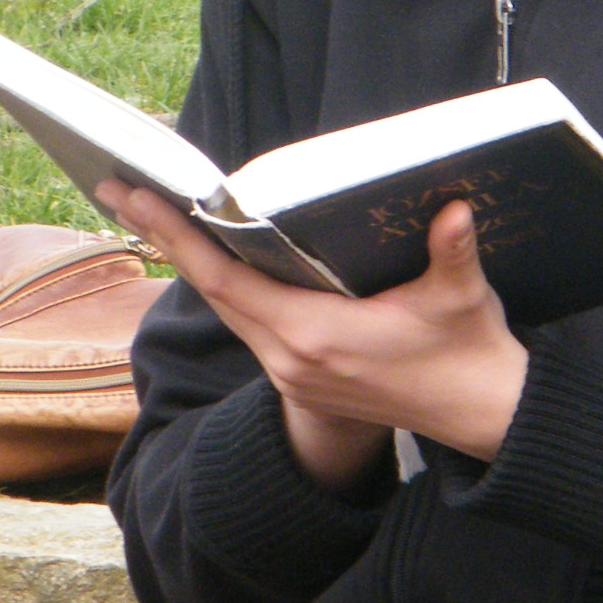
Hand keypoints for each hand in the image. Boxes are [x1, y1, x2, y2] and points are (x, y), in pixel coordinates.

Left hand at [99, 182, 528, 492]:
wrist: (483, 415)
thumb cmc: (470, 352)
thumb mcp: (462, 298)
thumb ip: (453, 252)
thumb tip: (454, 209)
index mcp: (316, 336)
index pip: (227, 281)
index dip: (178, 237)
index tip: (137, 198)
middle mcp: (292, 359)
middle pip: (212, 291)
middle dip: (165, 237)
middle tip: (120, 187)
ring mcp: (294, 374)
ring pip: (228, 309)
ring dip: (191, 262)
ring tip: (155, 215)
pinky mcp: (303, 379)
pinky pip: (249, 323)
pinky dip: (226, 286)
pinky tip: (215, 257)